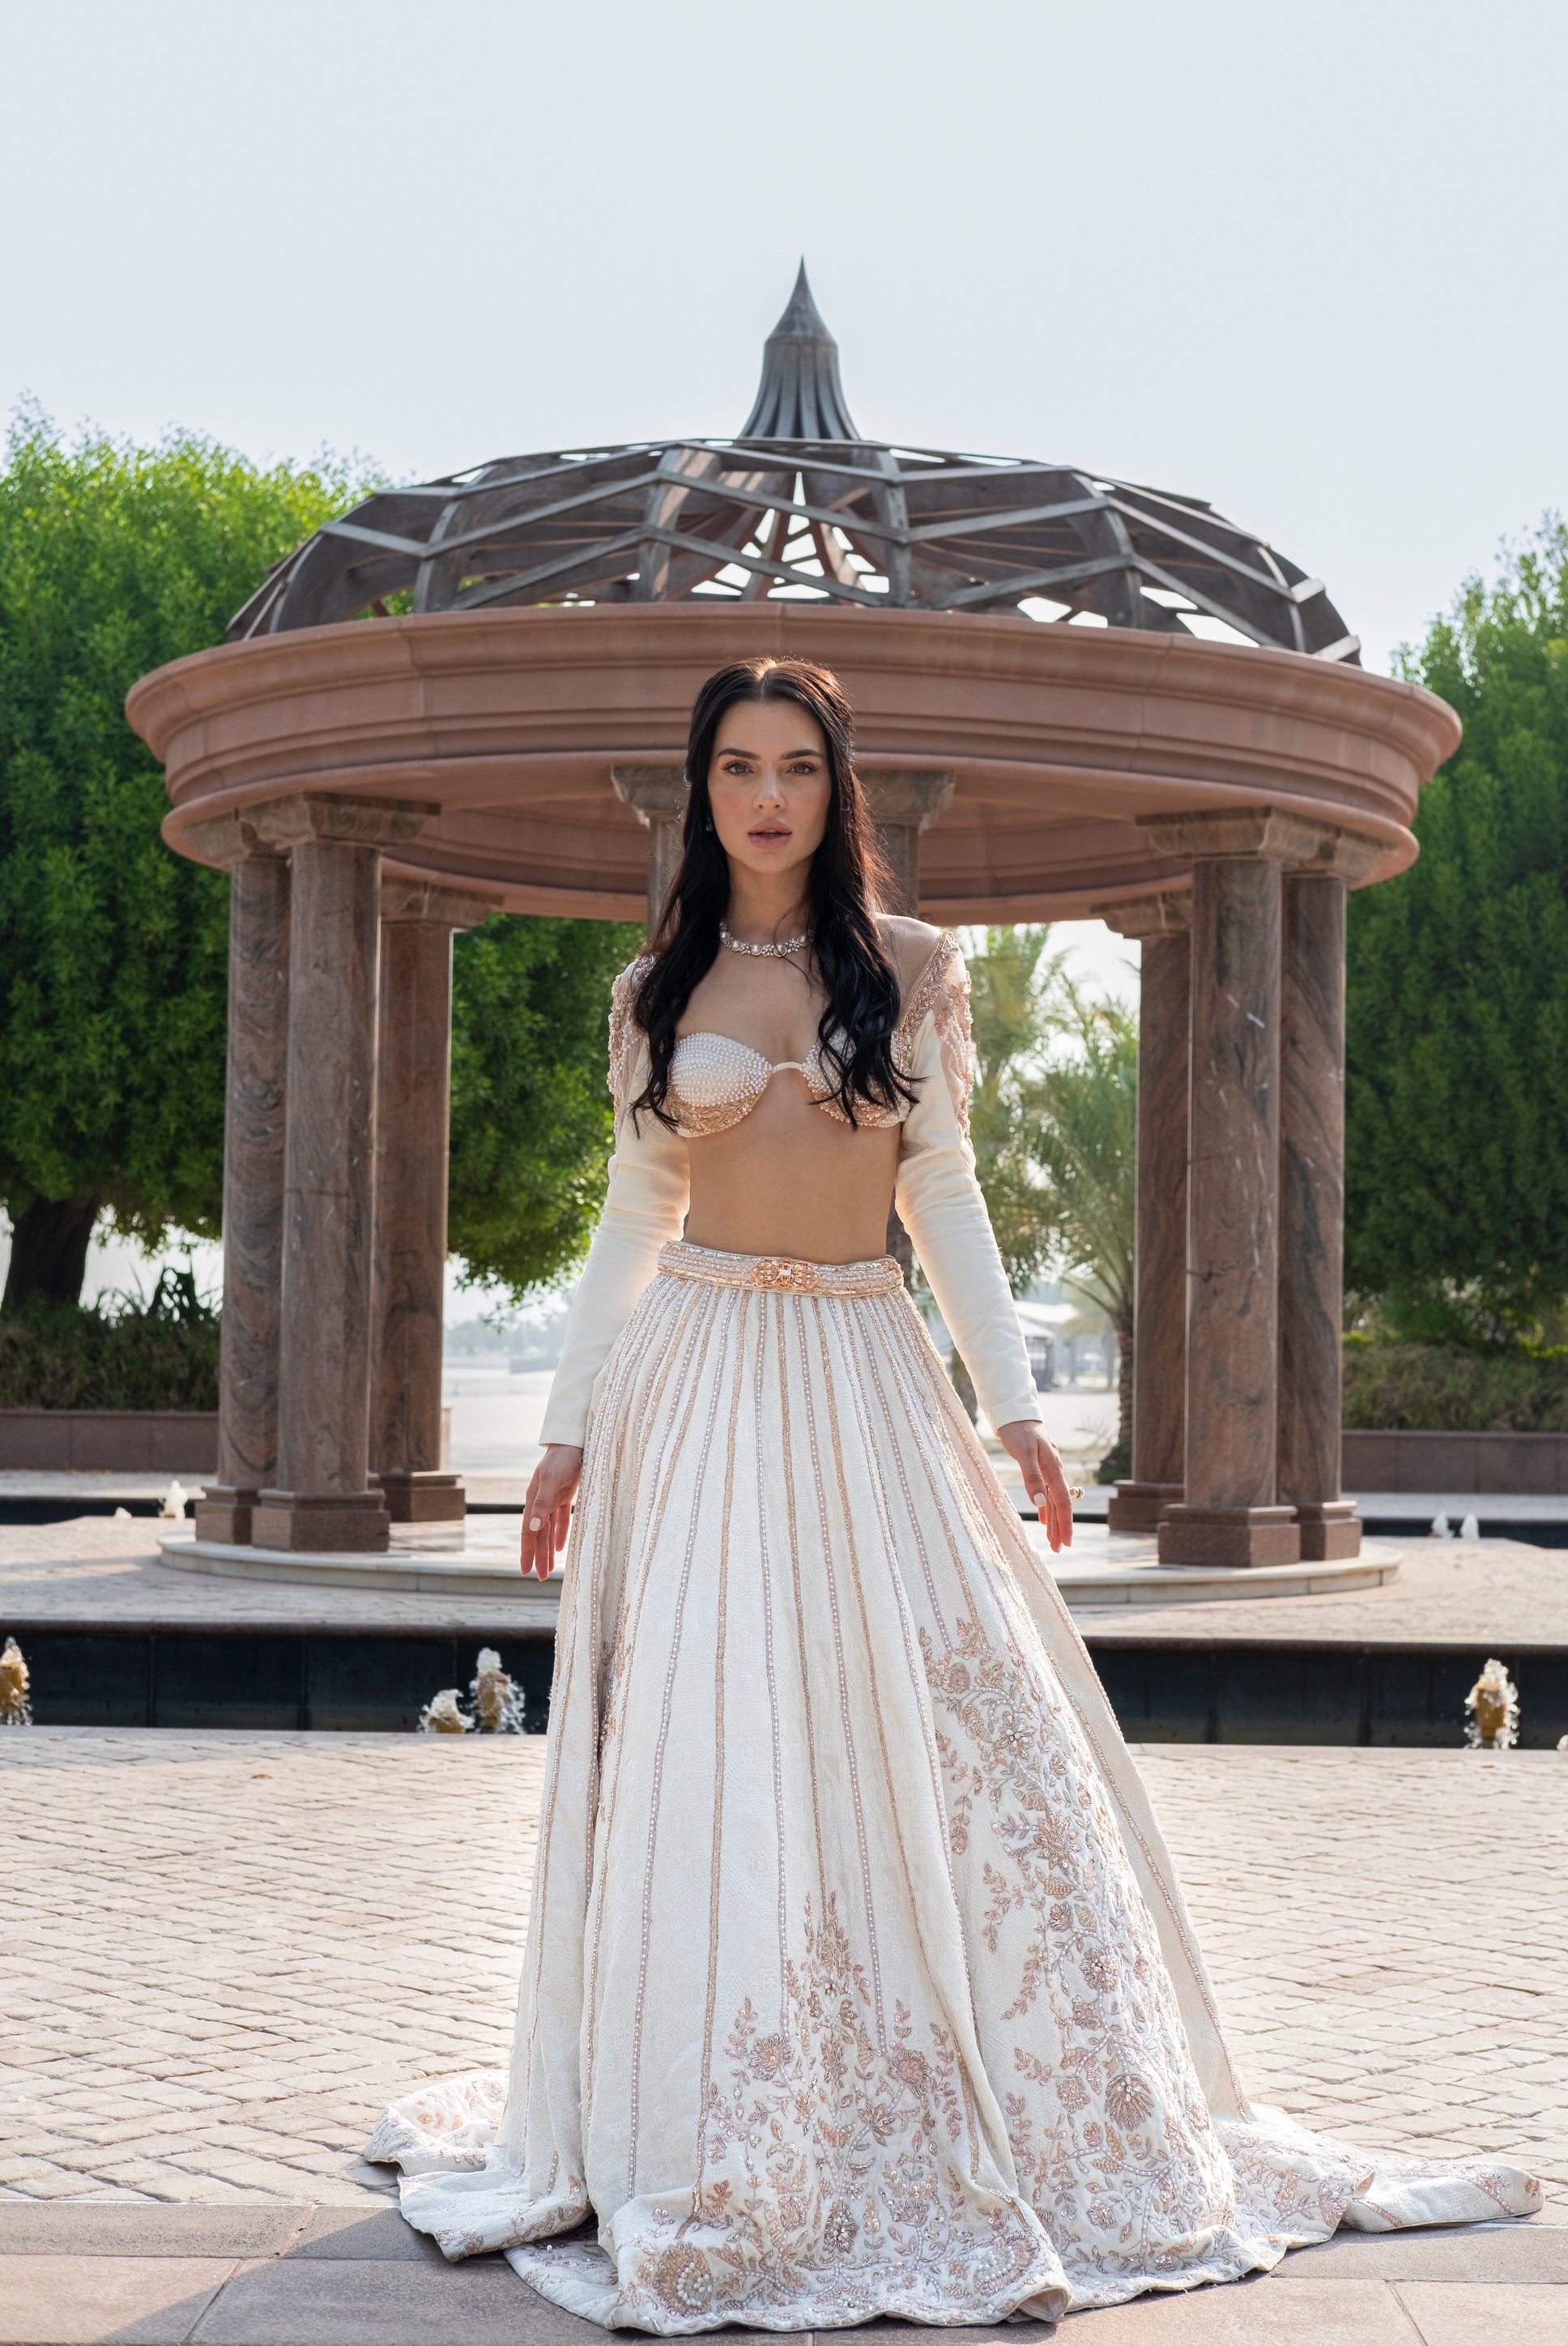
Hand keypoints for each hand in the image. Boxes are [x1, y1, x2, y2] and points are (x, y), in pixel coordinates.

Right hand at [521, 1445, 581, 1580]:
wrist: (574, 1441)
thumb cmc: (562, 1459)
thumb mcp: (552, 1481)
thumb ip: (542, 1504)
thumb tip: (533, 1528)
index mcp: (533, 1499)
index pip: (528, 1532)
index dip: (527, 1551)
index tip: (524, 1571)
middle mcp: (540, 1501)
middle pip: (538, 1534)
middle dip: (538, 1556)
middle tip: (539, 1578)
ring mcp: (552, 1498)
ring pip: (548, 1530)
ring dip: (548, 1549)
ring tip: (549, 1568)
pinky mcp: (565, 1495)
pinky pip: (561, 1519)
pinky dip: (560, 1534)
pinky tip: (561, 1548)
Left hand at [995, 1420, 1074, 1553]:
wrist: (1016, 1414)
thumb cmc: (1019, 1432)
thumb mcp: (1023, 1453)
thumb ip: (1032, 1477)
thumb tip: (1040, 1502)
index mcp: (1053, 1469)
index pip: (1062, 1502)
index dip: (1065, 1523)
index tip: (1066, 1541)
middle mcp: (1054, 1471)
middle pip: (1060, 1505)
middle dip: (1060, 1527)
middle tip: (1060, 1548)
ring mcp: (1048, 1470)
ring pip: (1053, 1501)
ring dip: (1053, 1520)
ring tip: (1053, 1540)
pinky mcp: (1040, 1468)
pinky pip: (1046, 1493)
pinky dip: (1045, 1508)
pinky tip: (1043, 1518)